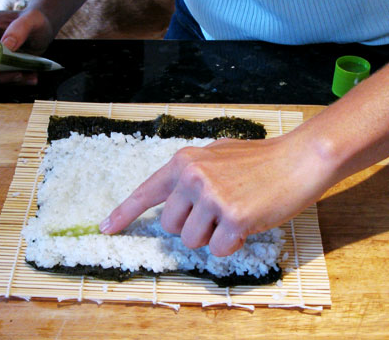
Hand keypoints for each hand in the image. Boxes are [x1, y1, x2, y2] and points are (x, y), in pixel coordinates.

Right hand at [0, 9, 54, 84]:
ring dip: (9, 80)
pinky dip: (16, 80)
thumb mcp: (31, 21)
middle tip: (17, 76)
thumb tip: (5, 46)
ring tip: (29, 76)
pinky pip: (2, 76)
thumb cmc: (35, 19)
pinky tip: (31, 76)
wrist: (43, 27)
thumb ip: (19, 30)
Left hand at [100, 134, 333, 255]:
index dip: (124, 213)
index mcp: (183, 162)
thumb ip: (190, 173)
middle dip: (190, 227)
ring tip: (232, 215)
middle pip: (170, 227)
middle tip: (216, 212)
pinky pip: (217, 249)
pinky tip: (246, 224)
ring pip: (192, 241)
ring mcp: (212, 198)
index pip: (146, 193)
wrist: (298, 159)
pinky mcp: (234, 218)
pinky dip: (230, 244)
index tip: (106, 228)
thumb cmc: (258, 159)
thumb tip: (173, 197)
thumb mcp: (215, 155)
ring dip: (211, 236)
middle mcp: (192, 178)